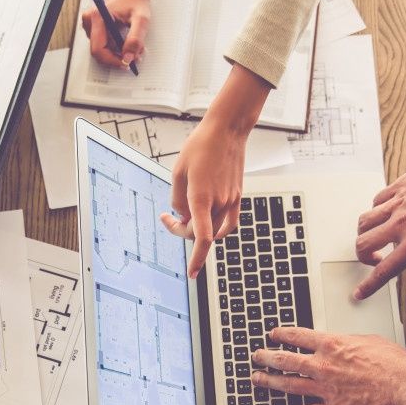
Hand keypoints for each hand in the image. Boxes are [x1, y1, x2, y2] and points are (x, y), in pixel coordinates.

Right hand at [82, 0, 151, 69]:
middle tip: (134, 55)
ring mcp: (91, 27)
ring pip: (102, 51)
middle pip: (99, 52)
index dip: (112, 60)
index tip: (127, 63)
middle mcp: (90, 22)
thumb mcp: (141, 19)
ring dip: (118, 54)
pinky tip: (126, 43)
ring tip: (133, 47)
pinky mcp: (95, 30)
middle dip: (117, 57)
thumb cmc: (136, 2)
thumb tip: (128, 58)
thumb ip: (135, 39)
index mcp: (98, 17)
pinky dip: (116, 50)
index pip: (98, 49)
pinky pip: (104, 47)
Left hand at [163, 64, 270, 277]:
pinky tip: (205, 219)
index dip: (196, 258)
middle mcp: (219, 203)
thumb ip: (177, 199)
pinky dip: (216, 227)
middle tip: (168, 217)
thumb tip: (184, 217)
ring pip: (214, 229)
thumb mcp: (177, 172)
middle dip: (181, 230)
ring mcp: (231, 201)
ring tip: (185, 213)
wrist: (228, 130)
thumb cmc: (200, 147)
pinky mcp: (237, 197)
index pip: (202, 237)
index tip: (191, 274)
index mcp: (201, 197)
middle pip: (200, 233)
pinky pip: (227, 222)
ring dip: (198, 227)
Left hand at [251, 327, 405, 404]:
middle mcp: (324, 366)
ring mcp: (325, 389)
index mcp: (333, 345)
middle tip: (258, 357)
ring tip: (257, 380)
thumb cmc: (395, 365)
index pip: (298, 336)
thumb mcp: (370, 341)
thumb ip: (349, 341)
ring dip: (269, 382)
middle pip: (285, 360)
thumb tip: (343, 342)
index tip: (273, 335)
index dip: (281, 335)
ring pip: (288, 385)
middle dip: (267, 357)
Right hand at [355, 170, 405, 299]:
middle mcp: (403, 223)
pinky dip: (377, 208)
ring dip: (366, 232)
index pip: (385, 270)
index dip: (370, 285)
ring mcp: (399, 203)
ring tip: (377, 235)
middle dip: (363, 255)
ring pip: (365, 221)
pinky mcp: (401, 186)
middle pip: (364, 244)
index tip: (360, 292)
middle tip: (373, 258)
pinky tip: (387, 211)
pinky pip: (378, 199)